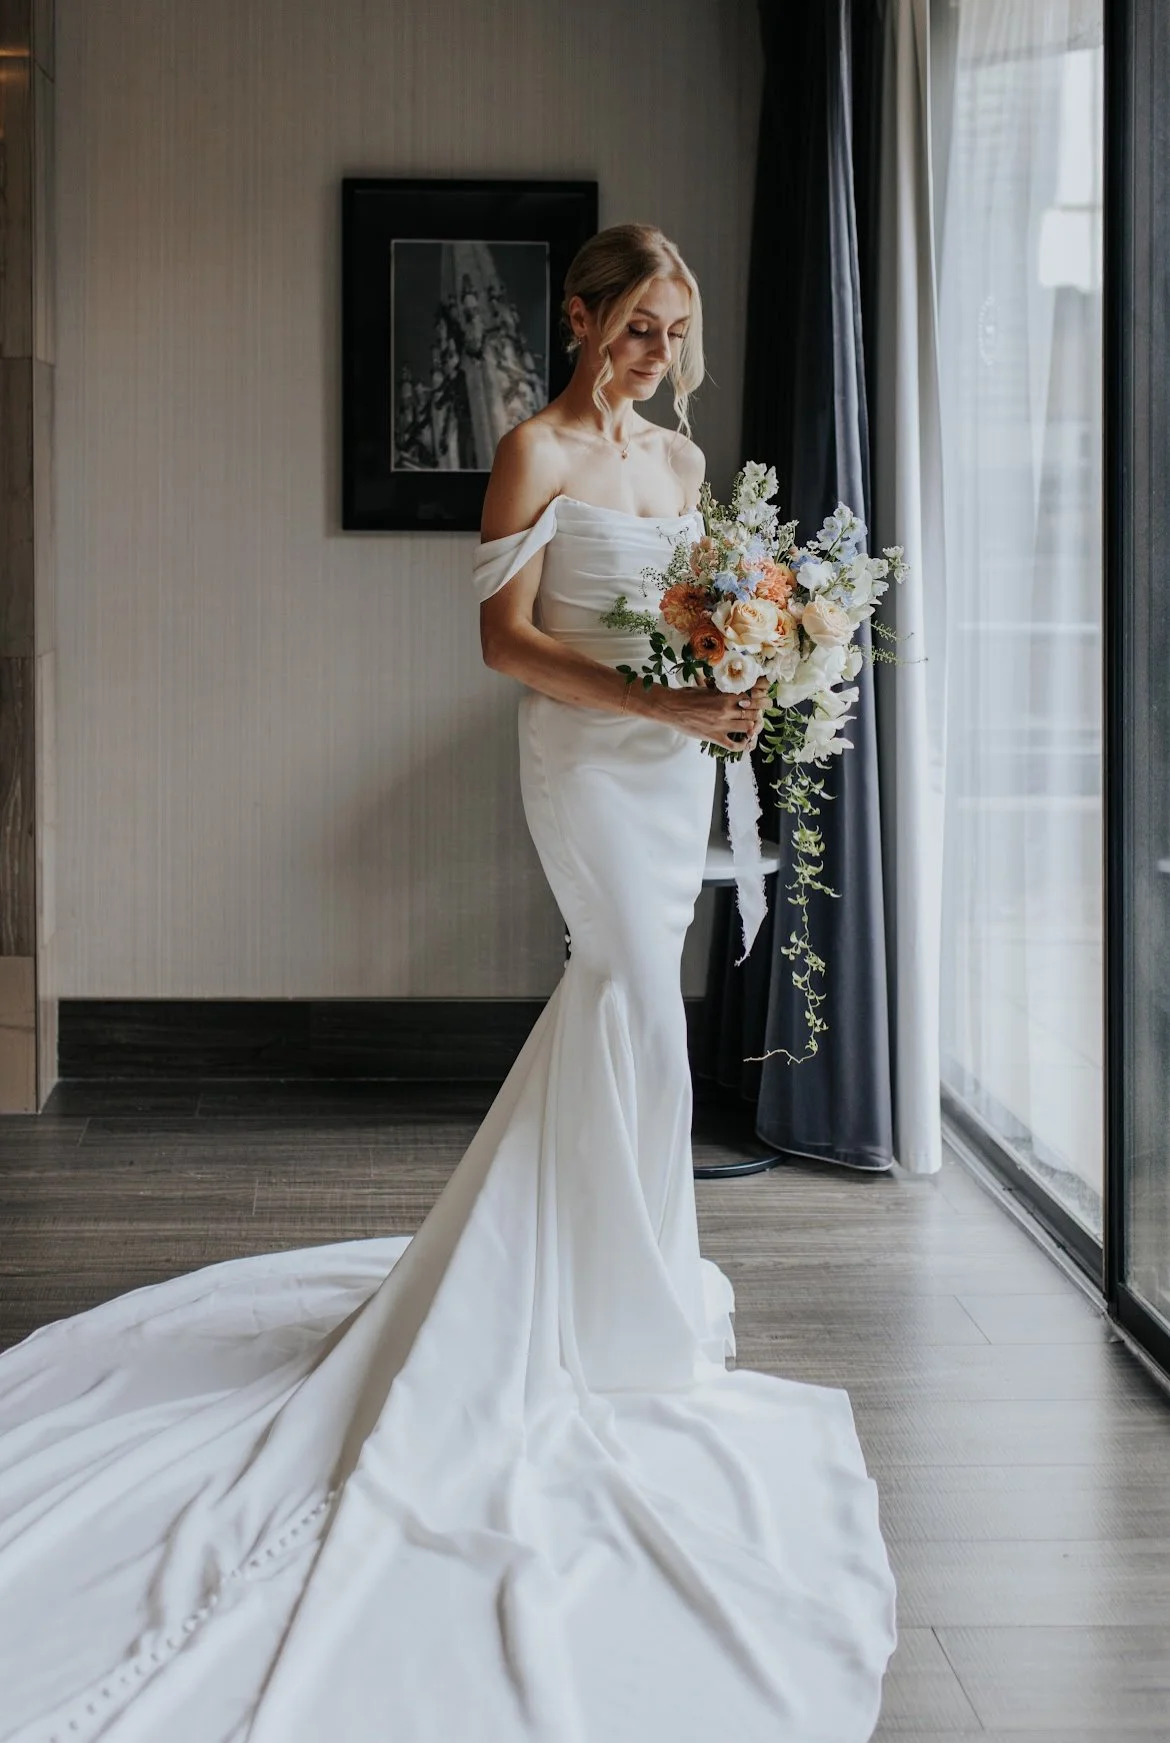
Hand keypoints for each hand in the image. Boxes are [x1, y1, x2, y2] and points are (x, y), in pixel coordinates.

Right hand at [647, 676, 768, 750]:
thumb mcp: (707, 688)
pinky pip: (734, 745)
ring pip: (748, 727)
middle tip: (760, 712)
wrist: (671, 707)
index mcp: (724, 696)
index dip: (759, 699)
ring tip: (751, 726)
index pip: (751, 696)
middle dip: (759, 712)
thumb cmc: (686, 696)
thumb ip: (721, 691)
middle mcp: (726, 710)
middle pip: (753, 712)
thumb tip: (731, 689)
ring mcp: (721, 725)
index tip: (762, 700)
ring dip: (752, 727)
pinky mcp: (714, 737)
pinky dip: (742, 745)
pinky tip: (744, 742)